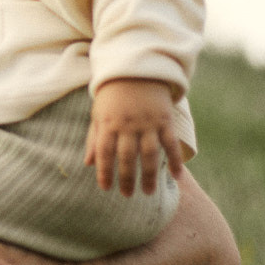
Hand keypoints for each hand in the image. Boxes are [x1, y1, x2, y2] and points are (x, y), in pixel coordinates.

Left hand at [85, 78, 183, 196]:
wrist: (137, 69)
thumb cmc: (113, 95)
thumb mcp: (98, 113)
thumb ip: (94, 138)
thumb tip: (87, 164)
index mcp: (108, 122)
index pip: (104, 152)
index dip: (104, 171)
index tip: (105, 188)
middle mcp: (127, 124)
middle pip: (126, 157)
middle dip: (126, 178)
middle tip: (127, 195)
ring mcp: (148, 122)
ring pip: (149, 154)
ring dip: (149, 175)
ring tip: (148, 192)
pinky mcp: (165, 119)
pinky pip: (170, 143)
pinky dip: (174, 159)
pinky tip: (177, 176)